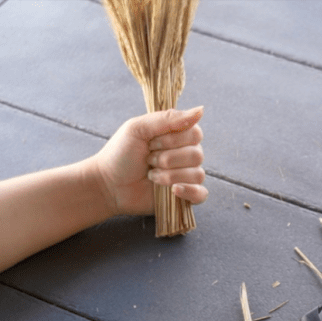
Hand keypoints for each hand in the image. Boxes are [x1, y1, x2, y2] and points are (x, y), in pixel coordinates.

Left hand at [92, 107, 207, 215]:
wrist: (108, 184)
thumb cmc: (120, 154)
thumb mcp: (138, 128)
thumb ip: (168, 118)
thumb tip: (201, 110)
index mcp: (178, 137)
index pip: (196, 134)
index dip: (174, 140)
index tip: (152, 143)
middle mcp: (186, 155)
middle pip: (197, 155)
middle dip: (168, 159)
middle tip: (149, 160)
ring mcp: (187, 176)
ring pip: (197, 175)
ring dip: (170, 176)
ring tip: (152, 176)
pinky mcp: (185, 196)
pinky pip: (202, 194)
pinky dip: (190, 192)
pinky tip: (173, 191)